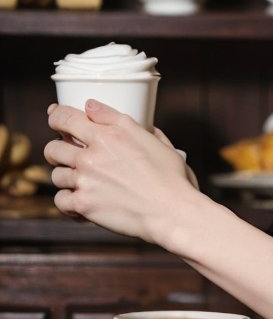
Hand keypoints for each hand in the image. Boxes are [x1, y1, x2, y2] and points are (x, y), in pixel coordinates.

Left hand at [45, 102, 198, 246]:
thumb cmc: (169, 177)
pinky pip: (60, 201)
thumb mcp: (149, 138)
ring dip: (67, 178)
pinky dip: (69, 202)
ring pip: (56, 175)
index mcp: (107, 135)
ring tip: (82, 182)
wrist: (172, 211)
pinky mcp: (84, 205)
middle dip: (57, 150)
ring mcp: (85, 181)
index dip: (56, 117)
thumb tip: (93, 107)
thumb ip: (117, 119)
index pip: (64, 118)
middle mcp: (91, 156)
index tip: (56, 120)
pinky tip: (82, 201)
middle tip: (66, 155)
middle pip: (53, 148)